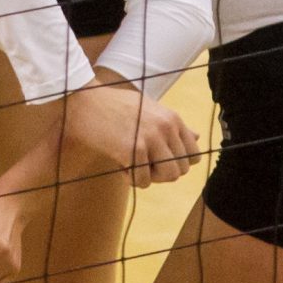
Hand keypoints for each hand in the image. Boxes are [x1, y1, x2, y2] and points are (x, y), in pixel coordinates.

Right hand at [58, 73, 200, 188]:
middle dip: (163, 173)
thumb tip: (198, 138)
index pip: (195, 155)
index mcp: (172, 118)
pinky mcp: (134, 150)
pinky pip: (144, 181)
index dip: (177, 162)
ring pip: (169, 176)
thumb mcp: (149, 109)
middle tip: (142, 164)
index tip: (158, 159)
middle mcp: (166, 127)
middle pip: (182, 169)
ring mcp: (151, 138)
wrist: (83, 101)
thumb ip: (173, 125)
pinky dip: (131, 180)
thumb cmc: (113, 105)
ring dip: (151, 178)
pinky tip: (120, 165)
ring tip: (134, 166)